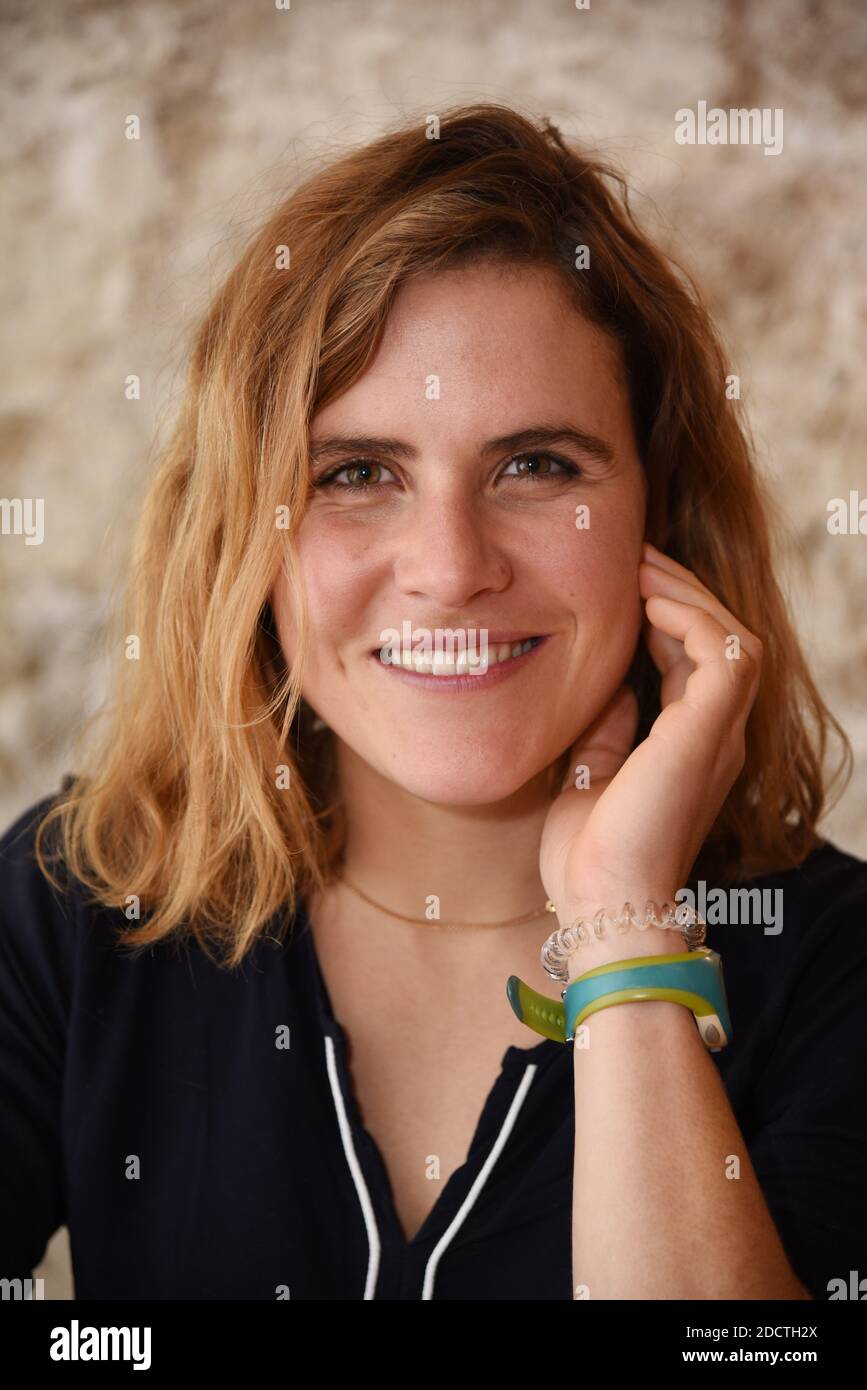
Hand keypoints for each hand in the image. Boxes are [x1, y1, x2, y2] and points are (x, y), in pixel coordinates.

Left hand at [539, 541, 762, 958]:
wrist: (601, 905)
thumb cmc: (589, 856)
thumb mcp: (589, 772)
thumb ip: (606, 725)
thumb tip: (603, 679)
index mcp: (690, 744)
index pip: (690, 659)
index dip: (661, 615)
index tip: (620, 583)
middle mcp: (716, 735)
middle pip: (719, 638)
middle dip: (678, 591)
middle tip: (633, 555)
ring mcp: (719, 734)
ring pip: (732, 636)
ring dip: (686, 594)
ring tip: (640, 565)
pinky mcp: (710, 732)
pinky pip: (723, 653)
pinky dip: (690, 618)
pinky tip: (646, 603)